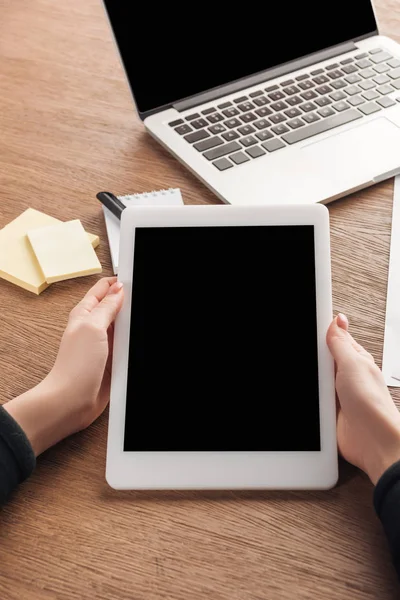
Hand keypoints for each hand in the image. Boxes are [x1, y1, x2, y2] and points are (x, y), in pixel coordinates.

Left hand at [4, 277, 123, 454]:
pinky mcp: (113, 360)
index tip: (135, 280)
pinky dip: (135, 344)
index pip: (103, 288)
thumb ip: (107, 307)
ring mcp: (104, 343)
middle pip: (117, 306)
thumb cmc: (75, 366)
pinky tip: (138, 344)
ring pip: (126, 326)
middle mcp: (94, 326)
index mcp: (84, 312)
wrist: (73, 400)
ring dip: (133, 325)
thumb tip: (119, 290)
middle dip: (130, 303)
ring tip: (139, 326)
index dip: (119, 282)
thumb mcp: (92, 326)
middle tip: (141, 303)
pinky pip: (129, 346)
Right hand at [327, 314, 399, 483]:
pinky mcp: (329, 412)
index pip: (333, 339)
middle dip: (312, 360)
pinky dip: (310, 401)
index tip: (306, 329)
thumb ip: (341, 342)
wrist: (373, 440)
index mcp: (355, 359)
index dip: (319, 334)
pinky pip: (313, 402)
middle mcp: (346, 376)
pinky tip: (310, 401)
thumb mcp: (353, 363)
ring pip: (315, 381)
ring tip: (314, 386)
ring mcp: (337, 394)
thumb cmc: (372, 403)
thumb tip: (337, 319)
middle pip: (320, 360)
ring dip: (311, 382)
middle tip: (312, 367)